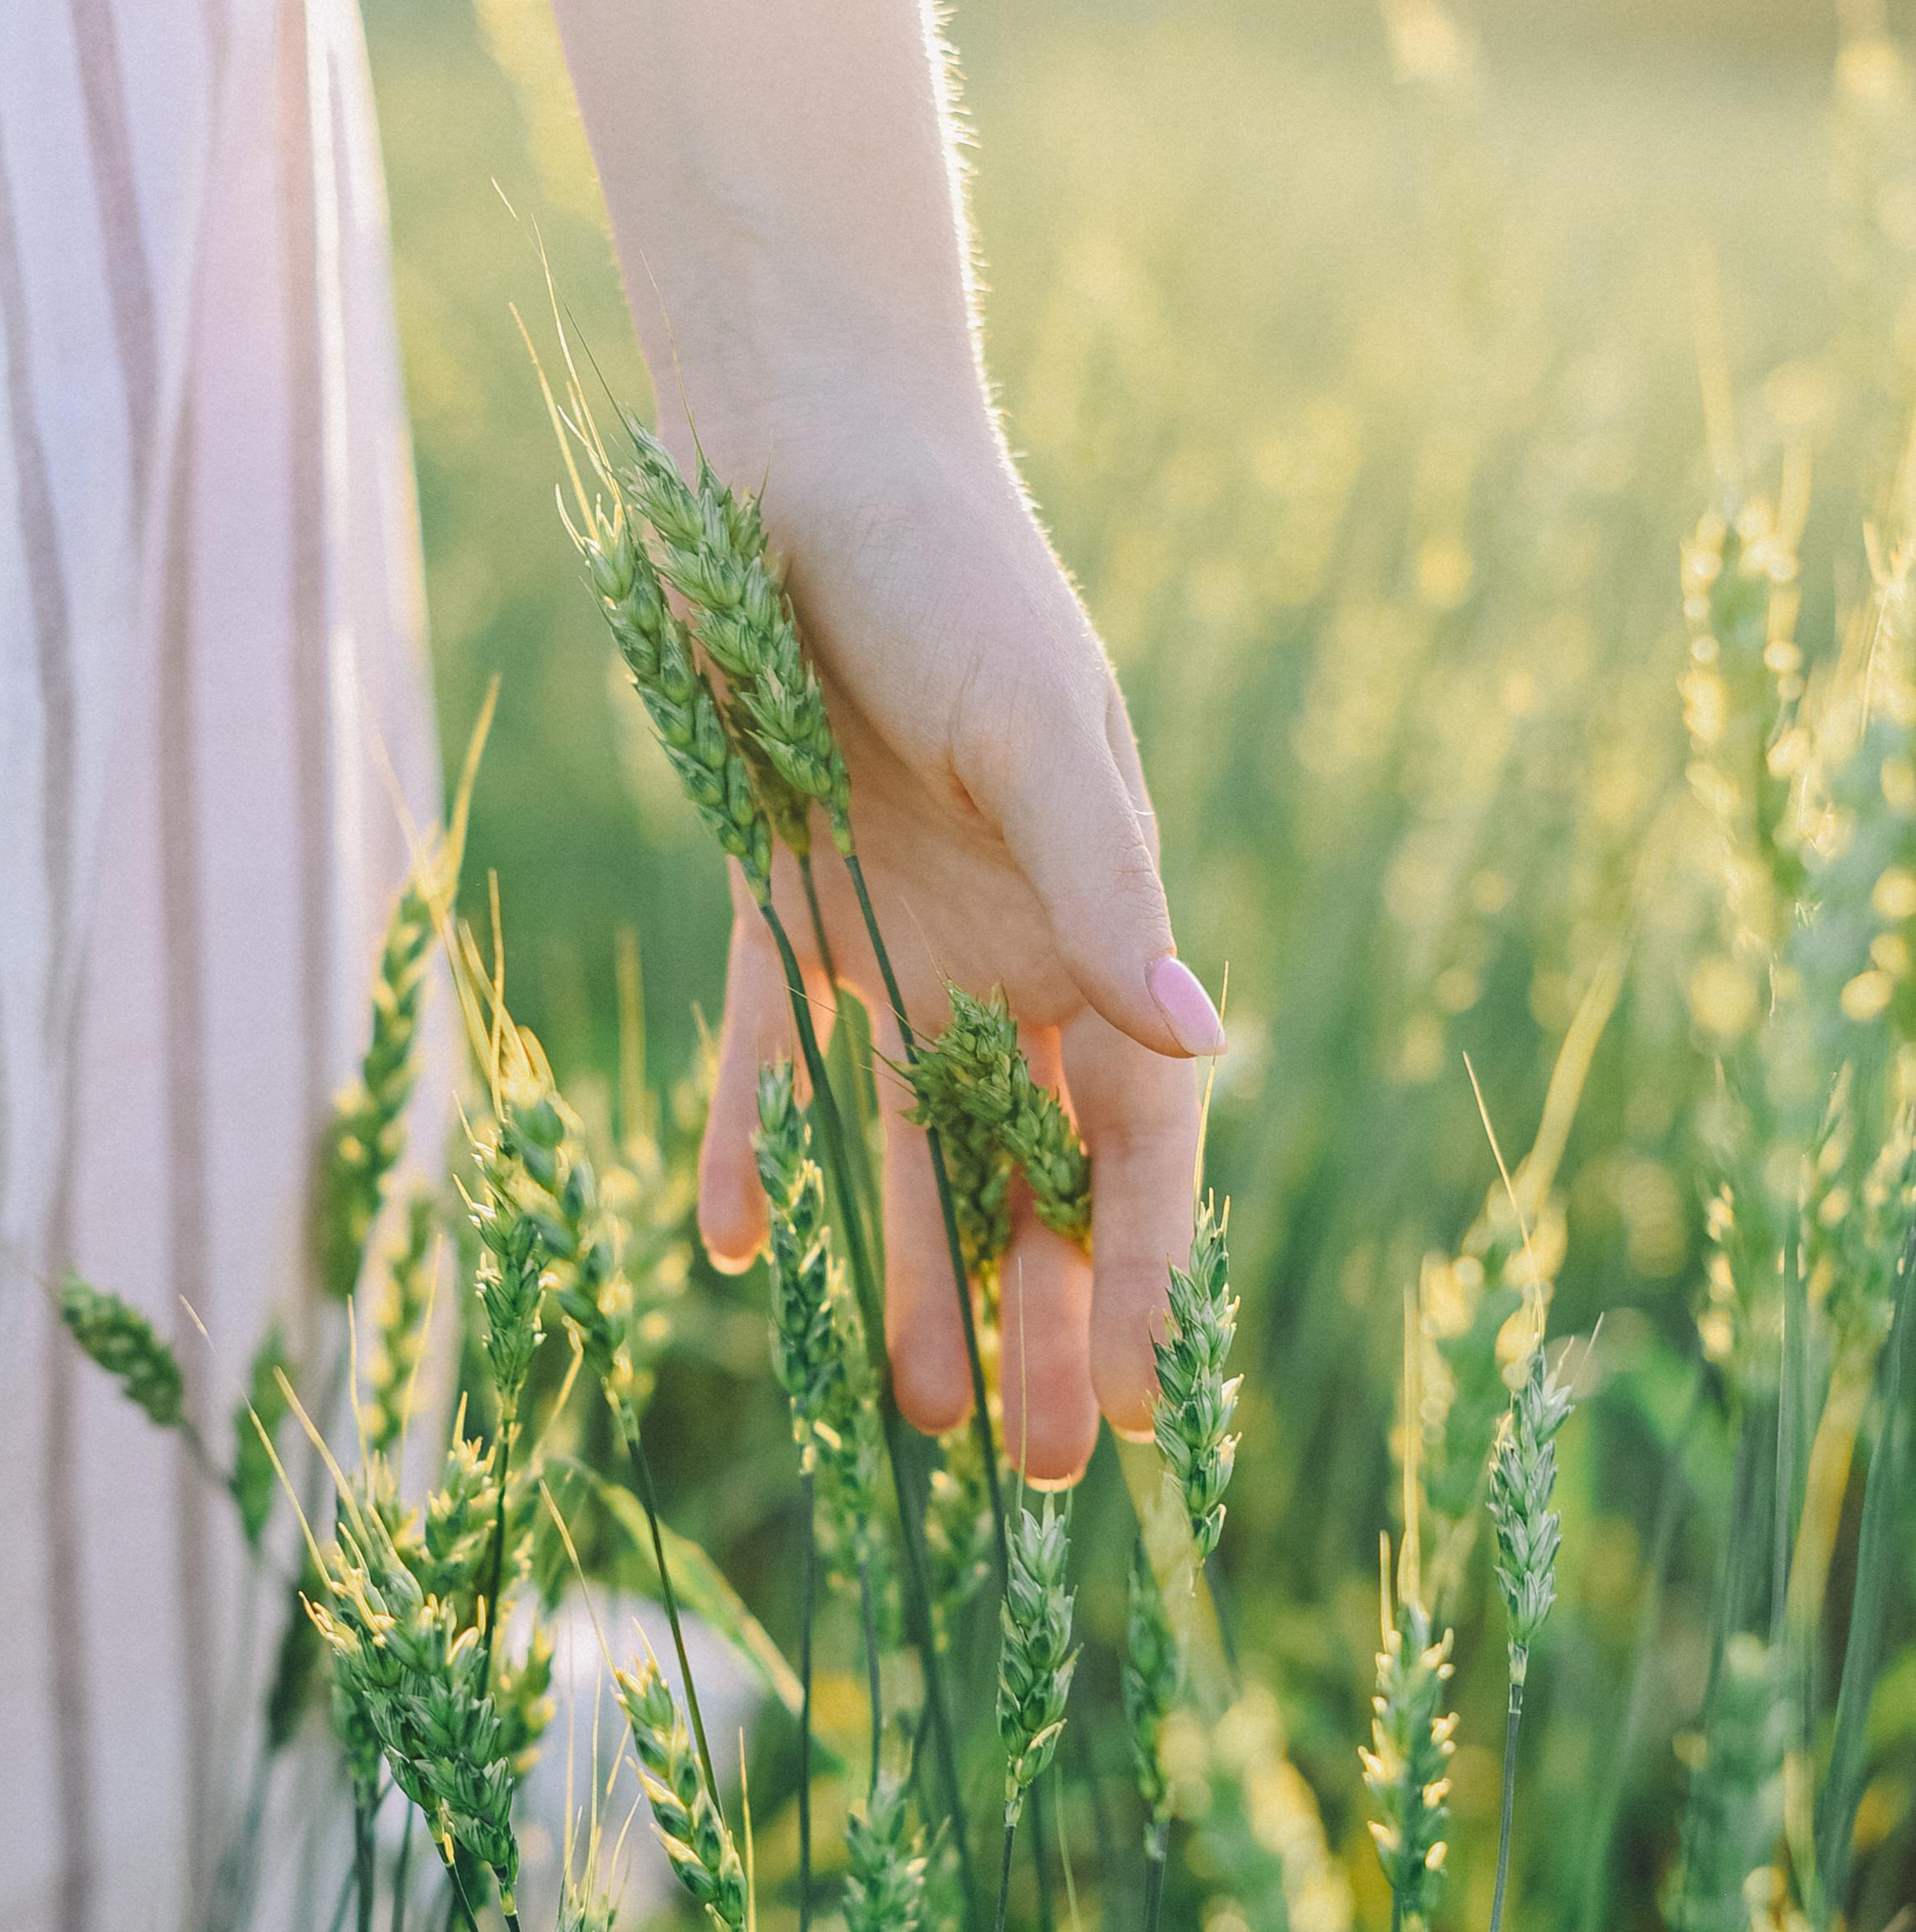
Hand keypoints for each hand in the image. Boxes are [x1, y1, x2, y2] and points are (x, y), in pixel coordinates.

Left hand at [691, 394, 1222, 1487]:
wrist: (805, 462)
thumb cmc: (951, 577)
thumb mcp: (1039, 736)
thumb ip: (1107, 896)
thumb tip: (1204, 1043)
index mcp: (1096, 924)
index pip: (1140, 1137)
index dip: (1138, 1270)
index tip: (1134, 1402)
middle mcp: (1001, 956)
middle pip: (1029, 1175)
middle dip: (1038, 1318)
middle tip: (1039, 1469)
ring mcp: (889, 940)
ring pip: (904, 1145)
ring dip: (906, 1271)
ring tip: (904, 1412)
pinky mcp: (774, 908)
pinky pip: (762, 1054)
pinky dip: (750, 1140)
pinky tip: (728, 1244)